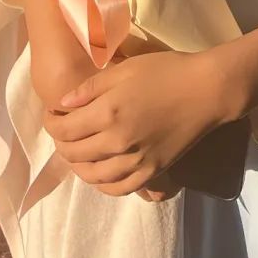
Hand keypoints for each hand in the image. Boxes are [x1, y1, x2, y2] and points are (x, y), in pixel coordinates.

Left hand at [42, 49, 228, 197]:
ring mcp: (135, 162)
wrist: (206, 90)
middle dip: (60, 143)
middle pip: (74, 154)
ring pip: (91, 176)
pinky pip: (117, 189)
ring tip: (77, 151)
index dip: (51, 124)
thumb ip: (91, 88)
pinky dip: (101, 184)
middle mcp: (117, 142)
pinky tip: (99, 172)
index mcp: (107, 113)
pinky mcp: (151, 172)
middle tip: (62, 130)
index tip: (52, 114)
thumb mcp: (125, 68)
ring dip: (77, 165)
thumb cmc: (166, 71)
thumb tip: (64, 104)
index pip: (64, 130)